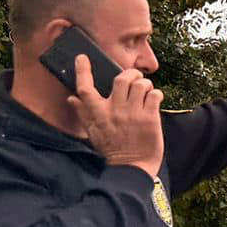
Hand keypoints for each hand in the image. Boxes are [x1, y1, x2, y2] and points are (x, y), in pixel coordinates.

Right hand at [68, 56, 162, 177]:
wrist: (131, 168)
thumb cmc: (112, 150)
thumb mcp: (92, 133)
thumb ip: (83, 113)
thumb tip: (71, 98)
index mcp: (98, 114)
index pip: (85, 89)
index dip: (82, 71)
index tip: (82, 57)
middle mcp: (115, 111)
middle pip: (121, 79)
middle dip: (130, 74)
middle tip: (135, 77)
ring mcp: (133, 114)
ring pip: (140, 84)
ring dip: (145, 84)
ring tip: (146, 91)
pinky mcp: (150, 118)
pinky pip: (154, 95)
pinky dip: (156, 94)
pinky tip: (154, 100)